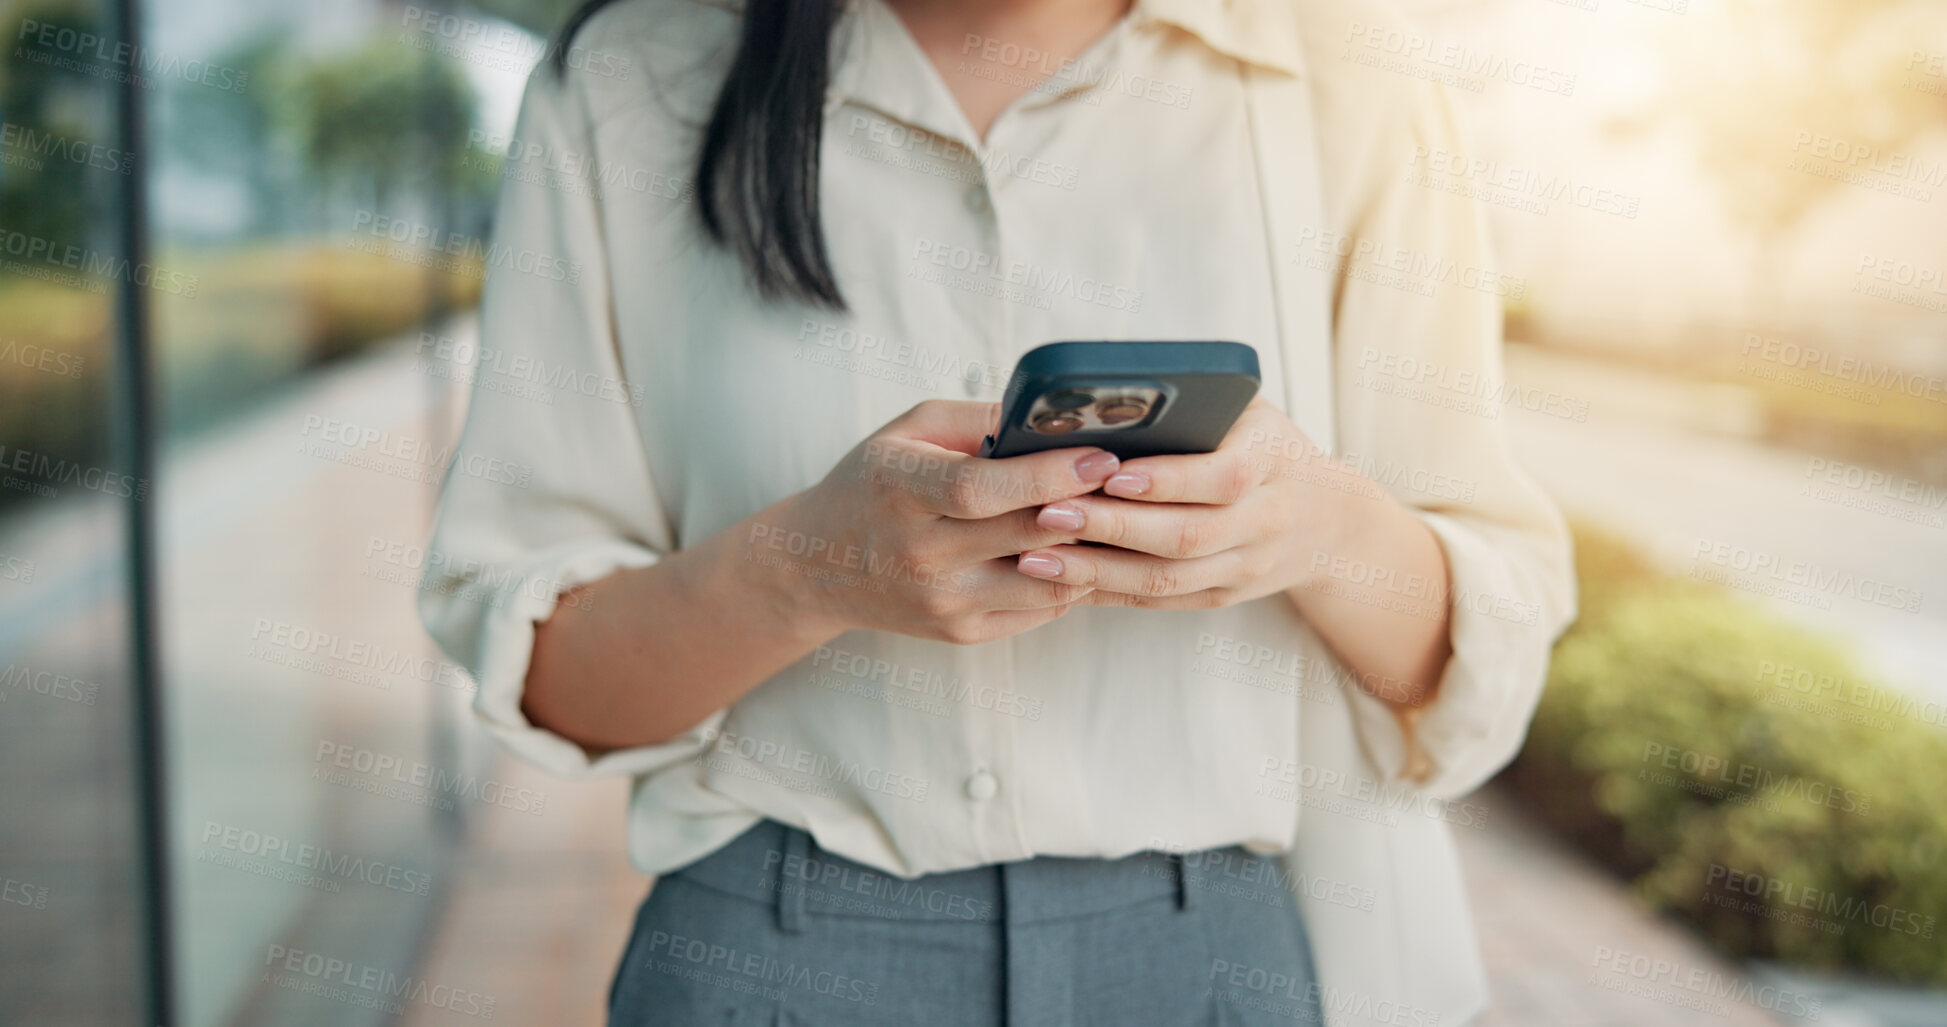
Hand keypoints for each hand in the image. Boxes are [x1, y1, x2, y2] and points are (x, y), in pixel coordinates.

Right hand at [755, 400, 1108, 643]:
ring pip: (1045, 581)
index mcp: (900, 490)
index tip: (1101, 458)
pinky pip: (1039, 609)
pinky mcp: (961, 633)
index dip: (1047, 474)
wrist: (820, 565)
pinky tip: (1086, 551)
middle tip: (1132, 482)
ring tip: (1118, 518)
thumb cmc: (874, 483)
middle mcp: (917, 553)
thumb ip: (979, 421)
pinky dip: (1072, 579)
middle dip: (1088, 507)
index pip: (979, 488)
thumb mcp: (909, 431)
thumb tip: (1058, 419)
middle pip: (1023, 534)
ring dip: (1091, 550)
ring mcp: (941, 602)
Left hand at [1010, 398, 1363, 608]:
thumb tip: (1107, 398)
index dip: (1166, 480)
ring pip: (1166, 579)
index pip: (1223, 477)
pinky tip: (1059, 581)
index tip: (1108, 473)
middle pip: (1185, 535)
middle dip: (1110, 527)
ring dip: (1095, 569)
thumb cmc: (1268, 449)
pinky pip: (1158, 601)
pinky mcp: (1221, 597)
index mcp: (1273, 462)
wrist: (1329, 523)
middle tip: (1045, 513)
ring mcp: (1244, 568)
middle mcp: (1264, 521)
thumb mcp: (1250, 414)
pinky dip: (1106, 593)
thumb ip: (1198, 405)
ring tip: (1034, 556)